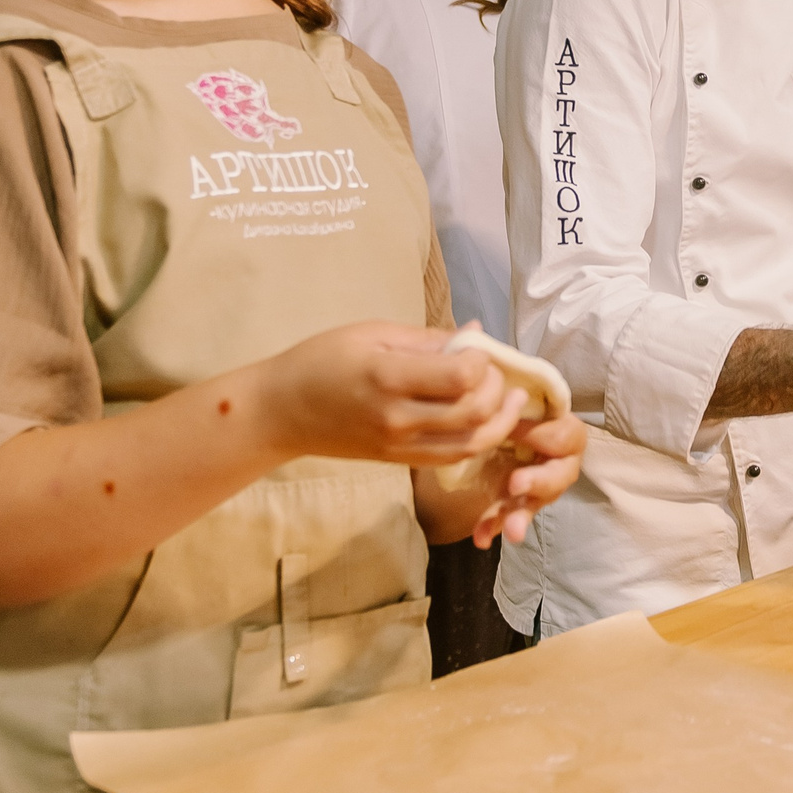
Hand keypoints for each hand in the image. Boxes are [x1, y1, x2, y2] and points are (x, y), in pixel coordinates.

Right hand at [255, 322, 523, 466]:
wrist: (281, 412)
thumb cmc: (321, 361)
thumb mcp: (372, 333)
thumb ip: (428, 338)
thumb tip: (476, 331)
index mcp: (388, 376)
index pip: (460, 377)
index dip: (483, 362)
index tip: (479, 348)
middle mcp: (397, 416)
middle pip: (474, 413)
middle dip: (499, 391)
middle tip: (499, 373)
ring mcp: (398, 444)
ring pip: (471, 444)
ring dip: (501, 422)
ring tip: (511, 400)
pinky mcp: (398, 461)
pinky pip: (451, 457)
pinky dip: (478, 440)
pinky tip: (486, 420)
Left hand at [467, 405, 587, 549]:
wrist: (494, 427)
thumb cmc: (511, 406)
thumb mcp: (513, 400)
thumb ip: (513, 401)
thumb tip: (513, 393)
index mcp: (565, 429)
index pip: (561, 434)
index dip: (535, 433)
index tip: (507, 429)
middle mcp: (562, 461)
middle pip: (560, 475)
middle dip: (537, 481)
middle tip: (516, 484)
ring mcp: (544, 487)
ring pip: (537, 503)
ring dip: (521, 515)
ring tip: (511, 532)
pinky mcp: (522, 504)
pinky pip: (511, 518)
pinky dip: (494, 526)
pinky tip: (481, 538)